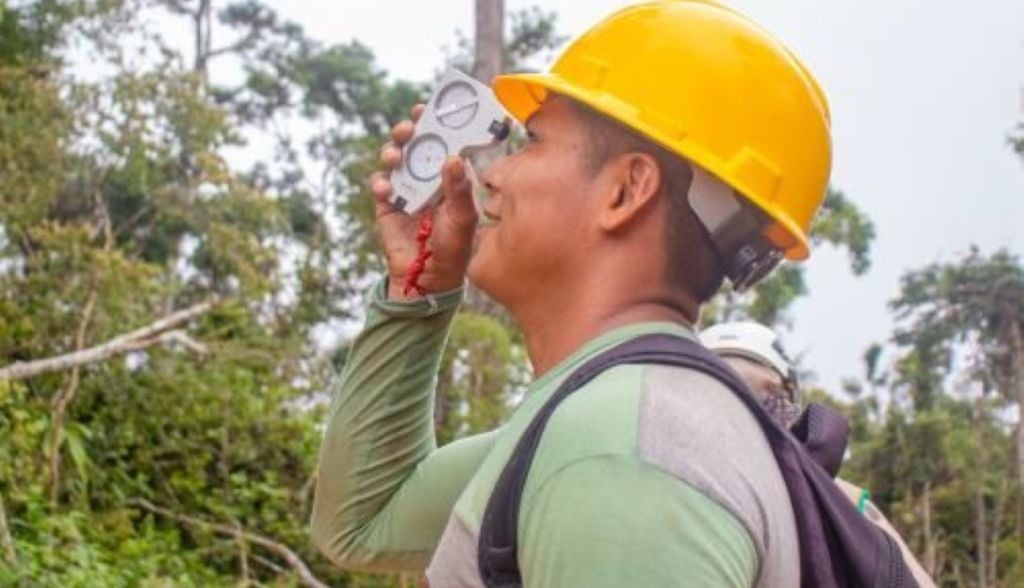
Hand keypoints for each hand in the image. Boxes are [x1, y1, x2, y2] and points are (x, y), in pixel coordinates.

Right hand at [369, 104, 477, 299]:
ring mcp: (406, 188)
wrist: (429, 278)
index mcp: (451, 176)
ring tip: (395, 155)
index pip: (445, 142)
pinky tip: (386, 188)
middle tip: (409, 126)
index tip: (432, 108)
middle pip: (416, 144)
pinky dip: (381, 183)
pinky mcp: (387, 204)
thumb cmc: (454, 248)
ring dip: (393, 151)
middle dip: (410, 130)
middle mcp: (428, 177)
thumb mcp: (463, 219)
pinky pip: (381, 185)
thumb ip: (460, 190)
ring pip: (396, 159)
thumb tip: (453, 158)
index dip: (439, 123)